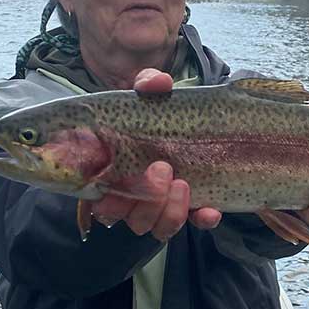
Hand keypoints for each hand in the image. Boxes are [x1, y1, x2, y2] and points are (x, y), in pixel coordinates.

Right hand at [90, 68, 221, 239]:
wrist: (197, 124)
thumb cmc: (159, 112)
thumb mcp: (152, 95)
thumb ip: (150, 84)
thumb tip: (157, 81)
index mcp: (110, 172)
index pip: (99, 197)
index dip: (107, 197)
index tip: (121, 176)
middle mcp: (129, 195)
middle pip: (125, 216)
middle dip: (144, 198)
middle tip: (162, 168)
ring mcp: (158, 206)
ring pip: (152, 226)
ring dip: (167, 211)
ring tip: (183, 183)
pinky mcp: (187, 210)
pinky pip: (191, 224)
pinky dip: (200, 219)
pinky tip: (210, 210)